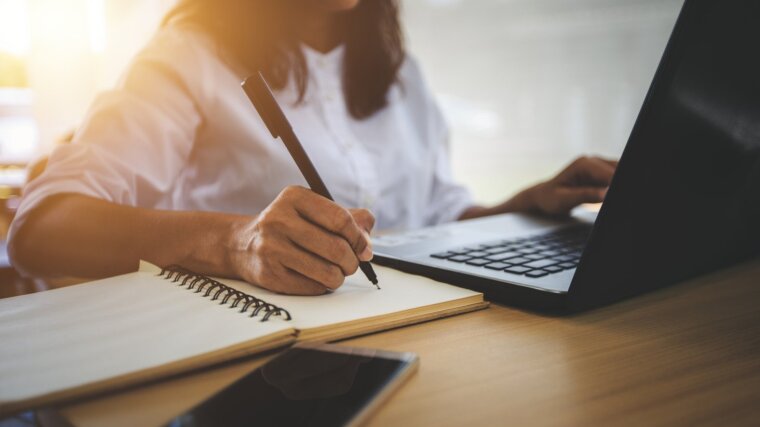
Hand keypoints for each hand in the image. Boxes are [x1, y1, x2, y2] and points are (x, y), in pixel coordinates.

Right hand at [231, 186, 374, 294]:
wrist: (243, 245)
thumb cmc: (290, 227)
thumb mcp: (314, 211)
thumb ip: (348, 219)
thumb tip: (367, 246)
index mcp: (294, 197)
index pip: (340, 219)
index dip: (359, 238)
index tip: (364, 248)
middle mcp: (279, 219)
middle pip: (336, 248)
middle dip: (352, 261)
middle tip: (351, 264)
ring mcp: (271, 248)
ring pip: (327, 272)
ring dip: (339, 276)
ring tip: (335, 272)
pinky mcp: (269, 274)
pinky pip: (313, 287)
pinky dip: (322, 286)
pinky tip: (315, 277)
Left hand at [524, 156, 617, 215]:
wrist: (543, 198)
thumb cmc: (550, 199)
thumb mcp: (564, 199)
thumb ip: (585, 195)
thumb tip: (606, 194)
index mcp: (583, 164)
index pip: (610, 174)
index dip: (615, 184)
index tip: (615, 196)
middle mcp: (592, 161)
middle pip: (617, 170)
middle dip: (619, 184)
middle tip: (613, 198)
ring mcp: (598, 167)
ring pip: (618, 172)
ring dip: (617, 186)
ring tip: (606, 199)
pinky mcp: (601, 175)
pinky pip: (614, 179)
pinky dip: (614, 187)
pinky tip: (607, 197)